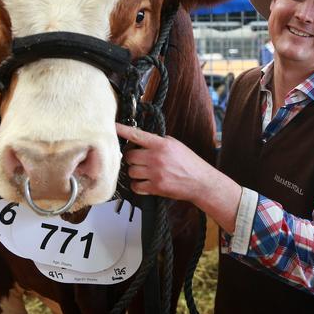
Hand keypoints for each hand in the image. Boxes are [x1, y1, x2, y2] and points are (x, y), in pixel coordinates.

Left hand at [116, 123, 241, 232]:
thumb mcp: (175, 145)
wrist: (201, 182)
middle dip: (132, 158)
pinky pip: (135, 186)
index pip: (136, 135)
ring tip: (145, 172)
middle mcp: (156, 157)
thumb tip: (139, 139)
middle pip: (129, 156)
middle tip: (140, 160)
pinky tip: (145, 182)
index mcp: (161, 144)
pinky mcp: (156, 187)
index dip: (122, 130)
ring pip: (131, 171)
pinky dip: (137, 185)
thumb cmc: (189, 162)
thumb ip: (157, 141)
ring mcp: (155, 173)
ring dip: (135, 172)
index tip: (112, 126)